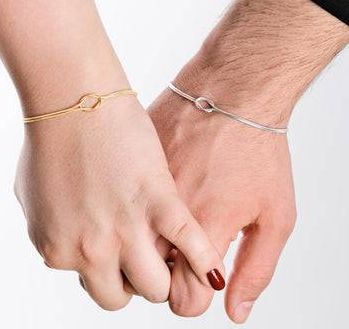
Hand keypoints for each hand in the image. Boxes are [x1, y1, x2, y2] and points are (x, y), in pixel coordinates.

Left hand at [14, 93, 225, 309]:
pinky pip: (190, 246)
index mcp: (59, 249)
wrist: (75, 98)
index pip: (95, 286)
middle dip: (136, 278)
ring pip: (156, 286)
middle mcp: (91, 250)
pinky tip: (214, 270)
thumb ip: (51, 229)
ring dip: (166, 272)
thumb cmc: (53, 136)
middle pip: (123, 295)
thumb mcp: (33, 194)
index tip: (123, 255)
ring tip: (171, 250)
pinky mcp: (159, 203)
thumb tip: (69, 241)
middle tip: (146, 253)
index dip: (113, 270)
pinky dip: (204, 262)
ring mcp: (126, 230)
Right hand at [149, 0, 348, 320]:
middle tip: (183, 250)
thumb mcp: (276, 214)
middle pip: (150, 278)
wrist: (230, 92)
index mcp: (204, 233)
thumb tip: (235, 310)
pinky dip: (134, 212)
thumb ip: (256, 270)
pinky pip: (123, 209)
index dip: (194, 295)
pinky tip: (153, 195)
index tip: (201, 275)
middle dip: (167, 274)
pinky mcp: (131, 170)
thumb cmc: (258, 150)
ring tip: (166, 225)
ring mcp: (142, 191)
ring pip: (129, 245)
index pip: (184, 300)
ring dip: (146, 245)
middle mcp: (165, 218)